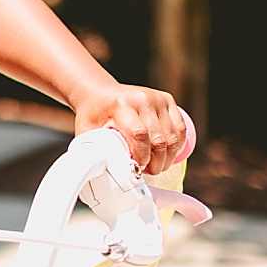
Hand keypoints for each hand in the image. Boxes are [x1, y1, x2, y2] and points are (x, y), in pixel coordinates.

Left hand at [71, 84, 185, 174]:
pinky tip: (168, 155)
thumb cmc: (92, 115)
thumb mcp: (86, 131)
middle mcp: (142, 98)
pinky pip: (180, 128)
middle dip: (156, 163)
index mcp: (122, 105)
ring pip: (173, 137)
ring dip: (168, 158)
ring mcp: (157, 98)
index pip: (139, 135)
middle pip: (159, 139)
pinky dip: (178, 146)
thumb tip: (98, 174)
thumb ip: (91, 151)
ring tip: (156, 166)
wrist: (99, 92)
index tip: (136, 169)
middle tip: (148, 172)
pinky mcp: (167, 99)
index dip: (142, 157)